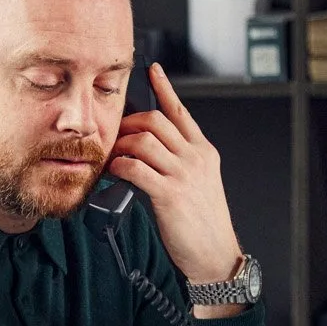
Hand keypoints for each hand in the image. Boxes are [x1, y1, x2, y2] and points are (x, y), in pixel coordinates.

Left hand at [111, 63, 244, 294]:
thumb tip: (149, 150)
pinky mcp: (170, 195)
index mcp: (204, 152)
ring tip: (111, 158)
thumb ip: (181, 163)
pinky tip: (113, 173)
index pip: (181, 112)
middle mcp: (195, 158)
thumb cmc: (203, 224)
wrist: (216, 255)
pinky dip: (118, 167)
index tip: (151, 70)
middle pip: (155, 120)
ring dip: (120, 146)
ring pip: (143, 141)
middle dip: (129, 123)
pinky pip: (135, 168)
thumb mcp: (200, 184)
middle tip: (115, 136)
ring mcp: (184, 175)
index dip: (164, 88)